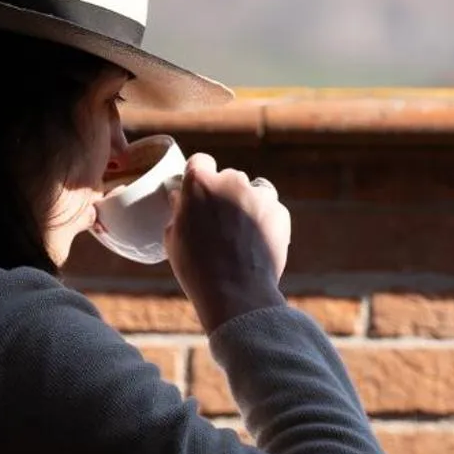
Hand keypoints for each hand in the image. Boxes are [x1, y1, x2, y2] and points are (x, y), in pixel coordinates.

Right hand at [166, 154, 291, 330]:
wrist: (235, 291)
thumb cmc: (197, 267)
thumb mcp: (174, 237)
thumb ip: (180, 210)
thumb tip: (182, 199)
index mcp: (199, 183)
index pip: (200, 162)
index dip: (200, 175)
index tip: (201, 187)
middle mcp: (231, 181)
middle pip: (229, 177)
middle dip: (225, 192)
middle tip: (221, 219)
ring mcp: (258, 195)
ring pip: (254, 190)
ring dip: (249, 203)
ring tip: (242, 232)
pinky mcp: (280, 212)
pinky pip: (271, 209)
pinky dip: (266, 220)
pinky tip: (257, 241)